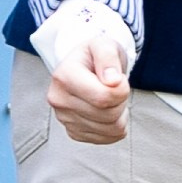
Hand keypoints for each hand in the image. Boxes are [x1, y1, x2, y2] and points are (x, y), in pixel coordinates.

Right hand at [31, 0, 136, 144]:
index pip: (104, 98)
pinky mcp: (74, 133)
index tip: (119, 77)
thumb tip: (113, 81)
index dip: (122, 89)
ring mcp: (65, 119)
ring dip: (120, 113)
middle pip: (109, 115)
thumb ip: (108, 57)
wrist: (85, 67)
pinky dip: (116, 125)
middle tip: (114, 87)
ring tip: (109, 97)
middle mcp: (59, 100)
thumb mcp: (103, 45)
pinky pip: (109, 137)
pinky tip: (106, 110)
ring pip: (112, 129)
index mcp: (63, 76)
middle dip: (121, 100)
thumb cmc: (94, 56)